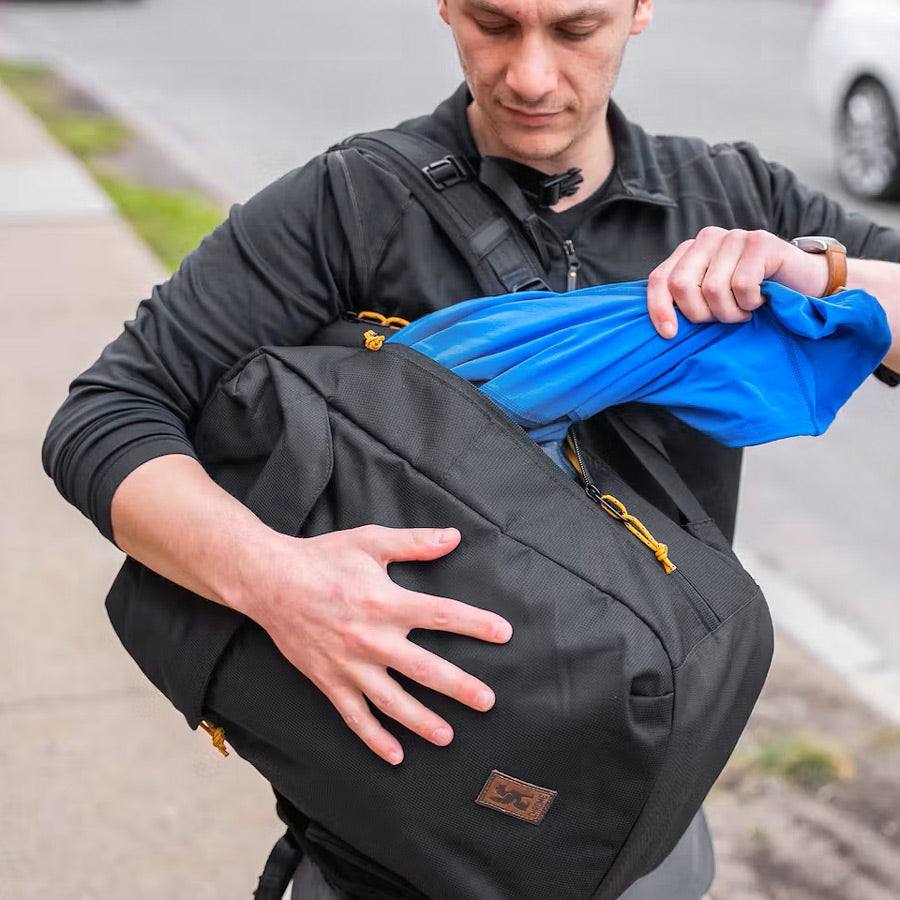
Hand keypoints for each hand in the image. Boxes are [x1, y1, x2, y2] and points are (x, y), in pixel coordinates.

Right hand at [244, 524, 512, 765]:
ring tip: (448, 736)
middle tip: (487, 701)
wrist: (269, 581)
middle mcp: (371, 639)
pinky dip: (374, 738)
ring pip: (391, 702)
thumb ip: (414, 542)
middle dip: (459, 687)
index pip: (441, 615)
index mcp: (386, 602)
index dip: (475, 624)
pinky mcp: (328, 681)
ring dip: (421, 721)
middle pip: (424, 669)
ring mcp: (349, 665)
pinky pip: (354, 716)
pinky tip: (395, 755)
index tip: (503, 633)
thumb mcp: (370, 541)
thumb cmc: (323, 557)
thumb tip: (453, 537)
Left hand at [646, 227, 830, 337]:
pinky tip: (761, 299)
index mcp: (690, 252)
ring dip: (731, 312)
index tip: (669, 334)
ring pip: (713, 289)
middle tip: (723, 317)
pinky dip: (751, 302)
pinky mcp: (760, 242)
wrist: (803, 282)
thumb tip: (662, 327)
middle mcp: (707, 239)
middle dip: (701, 313)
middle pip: (682, 285)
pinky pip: (742, 285)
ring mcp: (734, 237)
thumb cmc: (753, 296)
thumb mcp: (713, 299)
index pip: (660, 279)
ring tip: (745, 309)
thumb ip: (688, 301)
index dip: (659, 308)